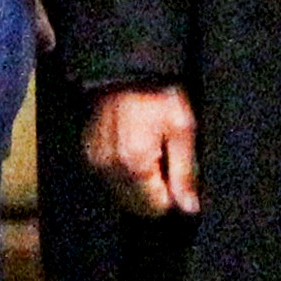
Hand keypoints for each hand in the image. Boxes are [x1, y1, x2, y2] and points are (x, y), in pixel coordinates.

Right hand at [86, 84, 198, 217]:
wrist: (130, 72)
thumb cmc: (160, 97)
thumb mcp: (182, 130)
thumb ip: (184, 173)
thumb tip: (189, 208)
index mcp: (135, 162)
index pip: (154, 207)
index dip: (171, 197)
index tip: (178, 179)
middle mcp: (111, 166)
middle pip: (135, 206)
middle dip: (154, 192)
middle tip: (166, 163)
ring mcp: (97, 161)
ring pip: (122, 195)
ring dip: (138, 185)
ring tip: (151, 153)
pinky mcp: (90, 154)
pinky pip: (109, 179)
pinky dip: (124, 173)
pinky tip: (135, 150)